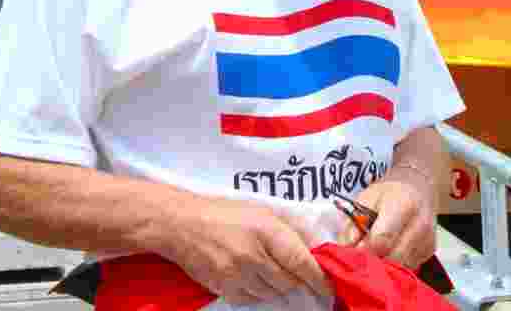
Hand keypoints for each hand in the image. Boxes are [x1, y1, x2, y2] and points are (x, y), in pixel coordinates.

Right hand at [164, 197, 329, 306]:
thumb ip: (288, 228)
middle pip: (289, 283)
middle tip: (295, 274)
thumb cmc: (225, 213)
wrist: (182, 224)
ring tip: (267, 270)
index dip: (318, 278)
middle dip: (297, 281)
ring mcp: (237, 275)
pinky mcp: (224, 288)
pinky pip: (252, 299)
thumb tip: (315, 247)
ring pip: (272, 294)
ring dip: (277, 287)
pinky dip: (257, 292)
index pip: (301, 262)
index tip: (328, 287)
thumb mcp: (261, 211)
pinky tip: (251, 276)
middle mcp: (253, 255)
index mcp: (267, 230)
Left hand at [338, 168, 436, 269]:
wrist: (417, 185)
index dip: (363, 250)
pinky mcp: (430, 250)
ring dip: (385, 264)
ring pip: (400, 266)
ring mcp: (428, 239)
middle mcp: (420, 224)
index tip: (352, 252)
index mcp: (403, 205)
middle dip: (374, 261)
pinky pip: (409, 266)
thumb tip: (344, 249)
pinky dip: (396, 263)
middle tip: (361, 255)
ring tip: (375, 250)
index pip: (382, 239)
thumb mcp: (366, 199)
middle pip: (392, 258)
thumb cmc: (388, 192)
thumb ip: (353, 224)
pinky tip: (391, 249)